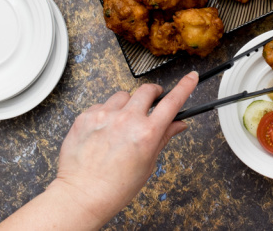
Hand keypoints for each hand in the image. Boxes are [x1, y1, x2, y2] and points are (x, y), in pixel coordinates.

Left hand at [0, 71, 198, 229]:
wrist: (81, 195)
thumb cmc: (115, 187)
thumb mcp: (147, 164)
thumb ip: (163, 137)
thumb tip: (178, 124)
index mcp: (146, 134)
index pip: (172, 102)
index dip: (185, 86)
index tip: (191, 77)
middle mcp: (127, 120)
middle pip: (147, 90)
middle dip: (153, 94)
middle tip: (152, 102)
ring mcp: (105, 115)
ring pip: (123, 95)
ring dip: (127, 104)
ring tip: (122, 123)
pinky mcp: (86, 116)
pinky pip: (102, 104)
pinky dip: (107, 113)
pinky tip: (104, 130)